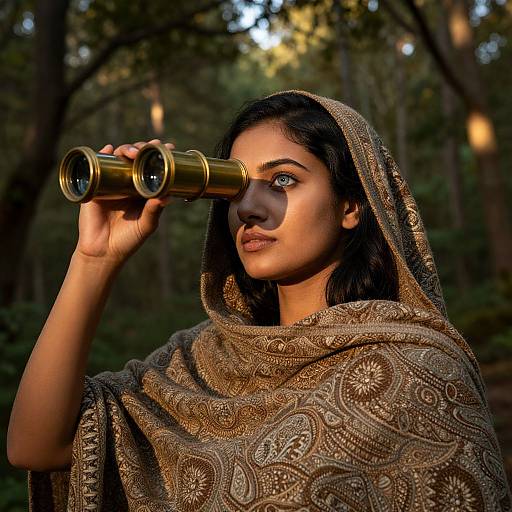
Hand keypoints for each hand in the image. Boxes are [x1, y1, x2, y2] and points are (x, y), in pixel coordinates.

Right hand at [74, 139, 174, 266]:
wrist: (103, 252)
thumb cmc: (128, 240)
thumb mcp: (146, 225)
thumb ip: (154, 211)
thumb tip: (166, 196)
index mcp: (142, 191)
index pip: (151, 168)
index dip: (159, 156)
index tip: (169, 147)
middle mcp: (127, 184)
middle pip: (135, 159)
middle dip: (143, 149)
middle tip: (150, 147)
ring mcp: (110, 184)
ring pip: (117, 159)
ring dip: (125, 149)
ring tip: (132, 152)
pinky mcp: (94, 187)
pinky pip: (96, 166)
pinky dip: (101, 155)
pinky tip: (107, 149)